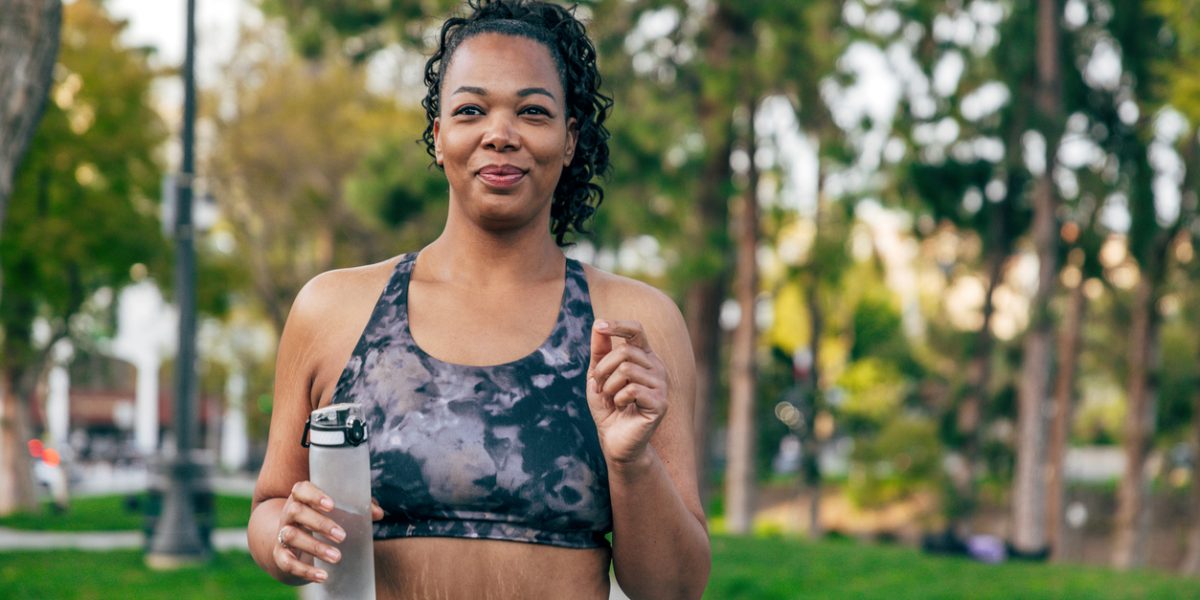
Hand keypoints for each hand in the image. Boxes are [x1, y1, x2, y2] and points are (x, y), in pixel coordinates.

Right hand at [273, 481, 384, 583]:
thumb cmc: (321, 519)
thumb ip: (358, 508)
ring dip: (315, 547)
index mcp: (301, 498)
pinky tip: (323, 575)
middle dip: (320, 524)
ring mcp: (281, 534)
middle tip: (342, 536)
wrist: (292, 544)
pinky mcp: (280, 555)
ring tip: (337, 557)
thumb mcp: (337, 512)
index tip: (331, 505)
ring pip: (291, 536)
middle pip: (296, 512)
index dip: (314, 495)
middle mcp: (288, 514)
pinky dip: (305, 570)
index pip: (301, 489)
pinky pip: (287, 562)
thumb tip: (378, 513)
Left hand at [587, 319, 668, 465]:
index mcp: (644, 357)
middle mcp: (656, 367)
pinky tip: (622, 407)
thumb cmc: (609, 406)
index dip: (618, 325)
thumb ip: (599, 351)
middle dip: (603, 369)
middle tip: (600, 386)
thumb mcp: (598, 376)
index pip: (636, 330)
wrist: (616, 439)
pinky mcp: (660, 403)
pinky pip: (632, 389)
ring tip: (611, 398)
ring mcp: (661, 385)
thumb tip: (597, 323)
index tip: (599, 325)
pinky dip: (618, 398)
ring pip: (626, 369)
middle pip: (624, 351)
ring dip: (609, 386)